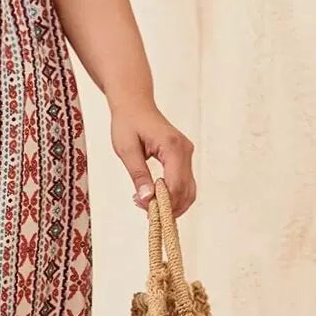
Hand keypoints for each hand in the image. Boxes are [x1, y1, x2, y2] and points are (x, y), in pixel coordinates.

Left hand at [109, 98, 195, 215]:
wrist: (135, 105)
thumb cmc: (128, 123)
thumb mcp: (126, 150)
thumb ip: (138, 174)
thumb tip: (146, 198)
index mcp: (172, 147)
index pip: (175, 184)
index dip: (162, 202)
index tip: (143, 209)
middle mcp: (185, 150)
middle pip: (185, 190)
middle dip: (167, 206)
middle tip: (144, 210)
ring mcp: (187, 153)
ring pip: (188, 190)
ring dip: (172, 203)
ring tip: (147, 205)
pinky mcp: (184, 157)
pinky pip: (184, 182)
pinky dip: (173, 195)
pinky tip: (155, 197)